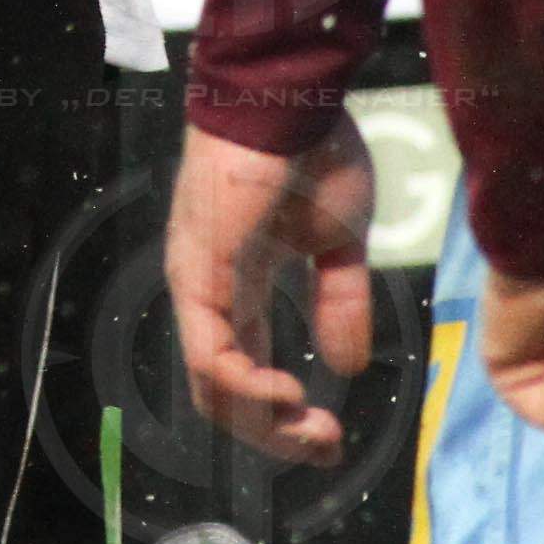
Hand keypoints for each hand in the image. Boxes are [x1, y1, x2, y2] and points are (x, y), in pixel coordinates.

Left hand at [164, 115, 374, 466]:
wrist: (290, 98)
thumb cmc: (309, 153)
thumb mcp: (338, 243)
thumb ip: (339, 300)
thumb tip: (344, 368)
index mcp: (238, 289)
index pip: (244, 375)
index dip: (284, 420)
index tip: (333, 437)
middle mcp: (209, 294)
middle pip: (221, 395)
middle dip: (276, 436)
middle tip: (327, 445)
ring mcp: (199, 284)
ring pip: (210, 385)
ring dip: (263, 424)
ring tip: (311, 428)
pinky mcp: (201, 272)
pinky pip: (210, 351)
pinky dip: (246, 389)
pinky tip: (289, 393)